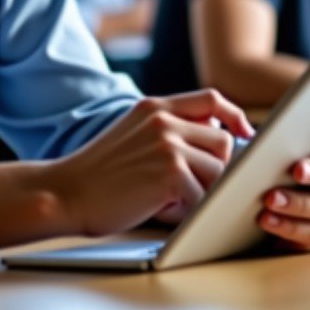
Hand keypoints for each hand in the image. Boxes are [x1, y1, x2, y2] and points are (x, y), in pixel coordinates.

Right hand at [51, 89, 253, 236]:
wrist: (65, 191)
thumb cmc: (98, 174)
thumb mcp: (133, 134)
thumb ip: (169, 130)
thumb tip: (221, 140)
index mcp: (154, 106)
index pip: (211, 99)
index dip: (234, 116)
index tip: (244, 133)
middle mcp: (163, 120)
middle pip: (223, 142)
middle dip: (215, 168)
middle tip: (189, 187)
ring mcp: (168, 144)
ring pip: (219, 171)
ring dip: (203, 191)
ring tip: (171, 199)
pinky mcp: (171, 173)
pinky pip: (204, 197)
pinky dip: (190, 210)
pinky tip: (162, 209)